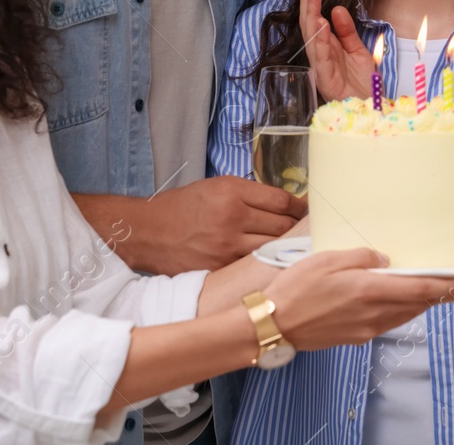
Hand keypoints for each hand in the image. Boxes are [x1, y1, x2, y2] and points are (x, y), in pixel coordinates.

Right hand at [149, 177, 307, 271]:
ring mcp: (226, 246)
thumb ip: (250, 194)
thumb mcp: (216, 187)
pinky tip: (267, 260)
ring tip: (289, 246)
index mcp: (232, 192)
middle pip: (283, 226)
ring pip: (273, 248)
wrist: (147, 231)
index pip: (282, 201)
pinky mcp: (220, 267)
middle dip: (296, 228)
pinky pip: (253, 265)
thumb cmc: (182, 206)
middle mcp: (232, 217)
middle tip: (303, 230)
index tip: (306, 210)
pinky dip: (263, 262)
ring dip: (284, 247)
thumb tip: (285, 204)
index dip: (300, 207)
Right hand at [266, 248, 453, 349]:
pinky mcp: (356, 336)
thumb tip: (385, 260)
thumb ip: (363, 257)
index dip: (452, 287)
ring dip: (422, 301)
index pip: (423, 289)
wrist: (272, 325)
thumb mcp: (329, 258)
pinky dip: (401, 309)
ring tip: (435, 289)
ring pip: (405, 314)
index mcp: (370, 290)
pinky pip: (388, 322)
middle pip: (419, 304)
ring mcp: (366, 329)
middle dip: (444, 294)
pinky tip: (397, 299)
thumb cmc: (296, 288)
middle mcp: (374, 314)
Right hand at [295, 0, 374, 100]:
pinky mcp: (325, 78)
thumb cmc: (362, 83)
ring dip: (311, 13)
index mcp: (327, 44)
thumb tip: (337, 9)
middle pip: (309, 21)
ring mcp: (321, 65)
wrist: (371, 107)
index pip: (314, 16)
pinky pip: (321, 56)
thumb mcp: (358, 50)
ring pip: (311, 36)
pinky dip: (320, 40)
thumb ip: (347, 31)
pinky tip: (320, 24)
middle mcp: (320, 53)